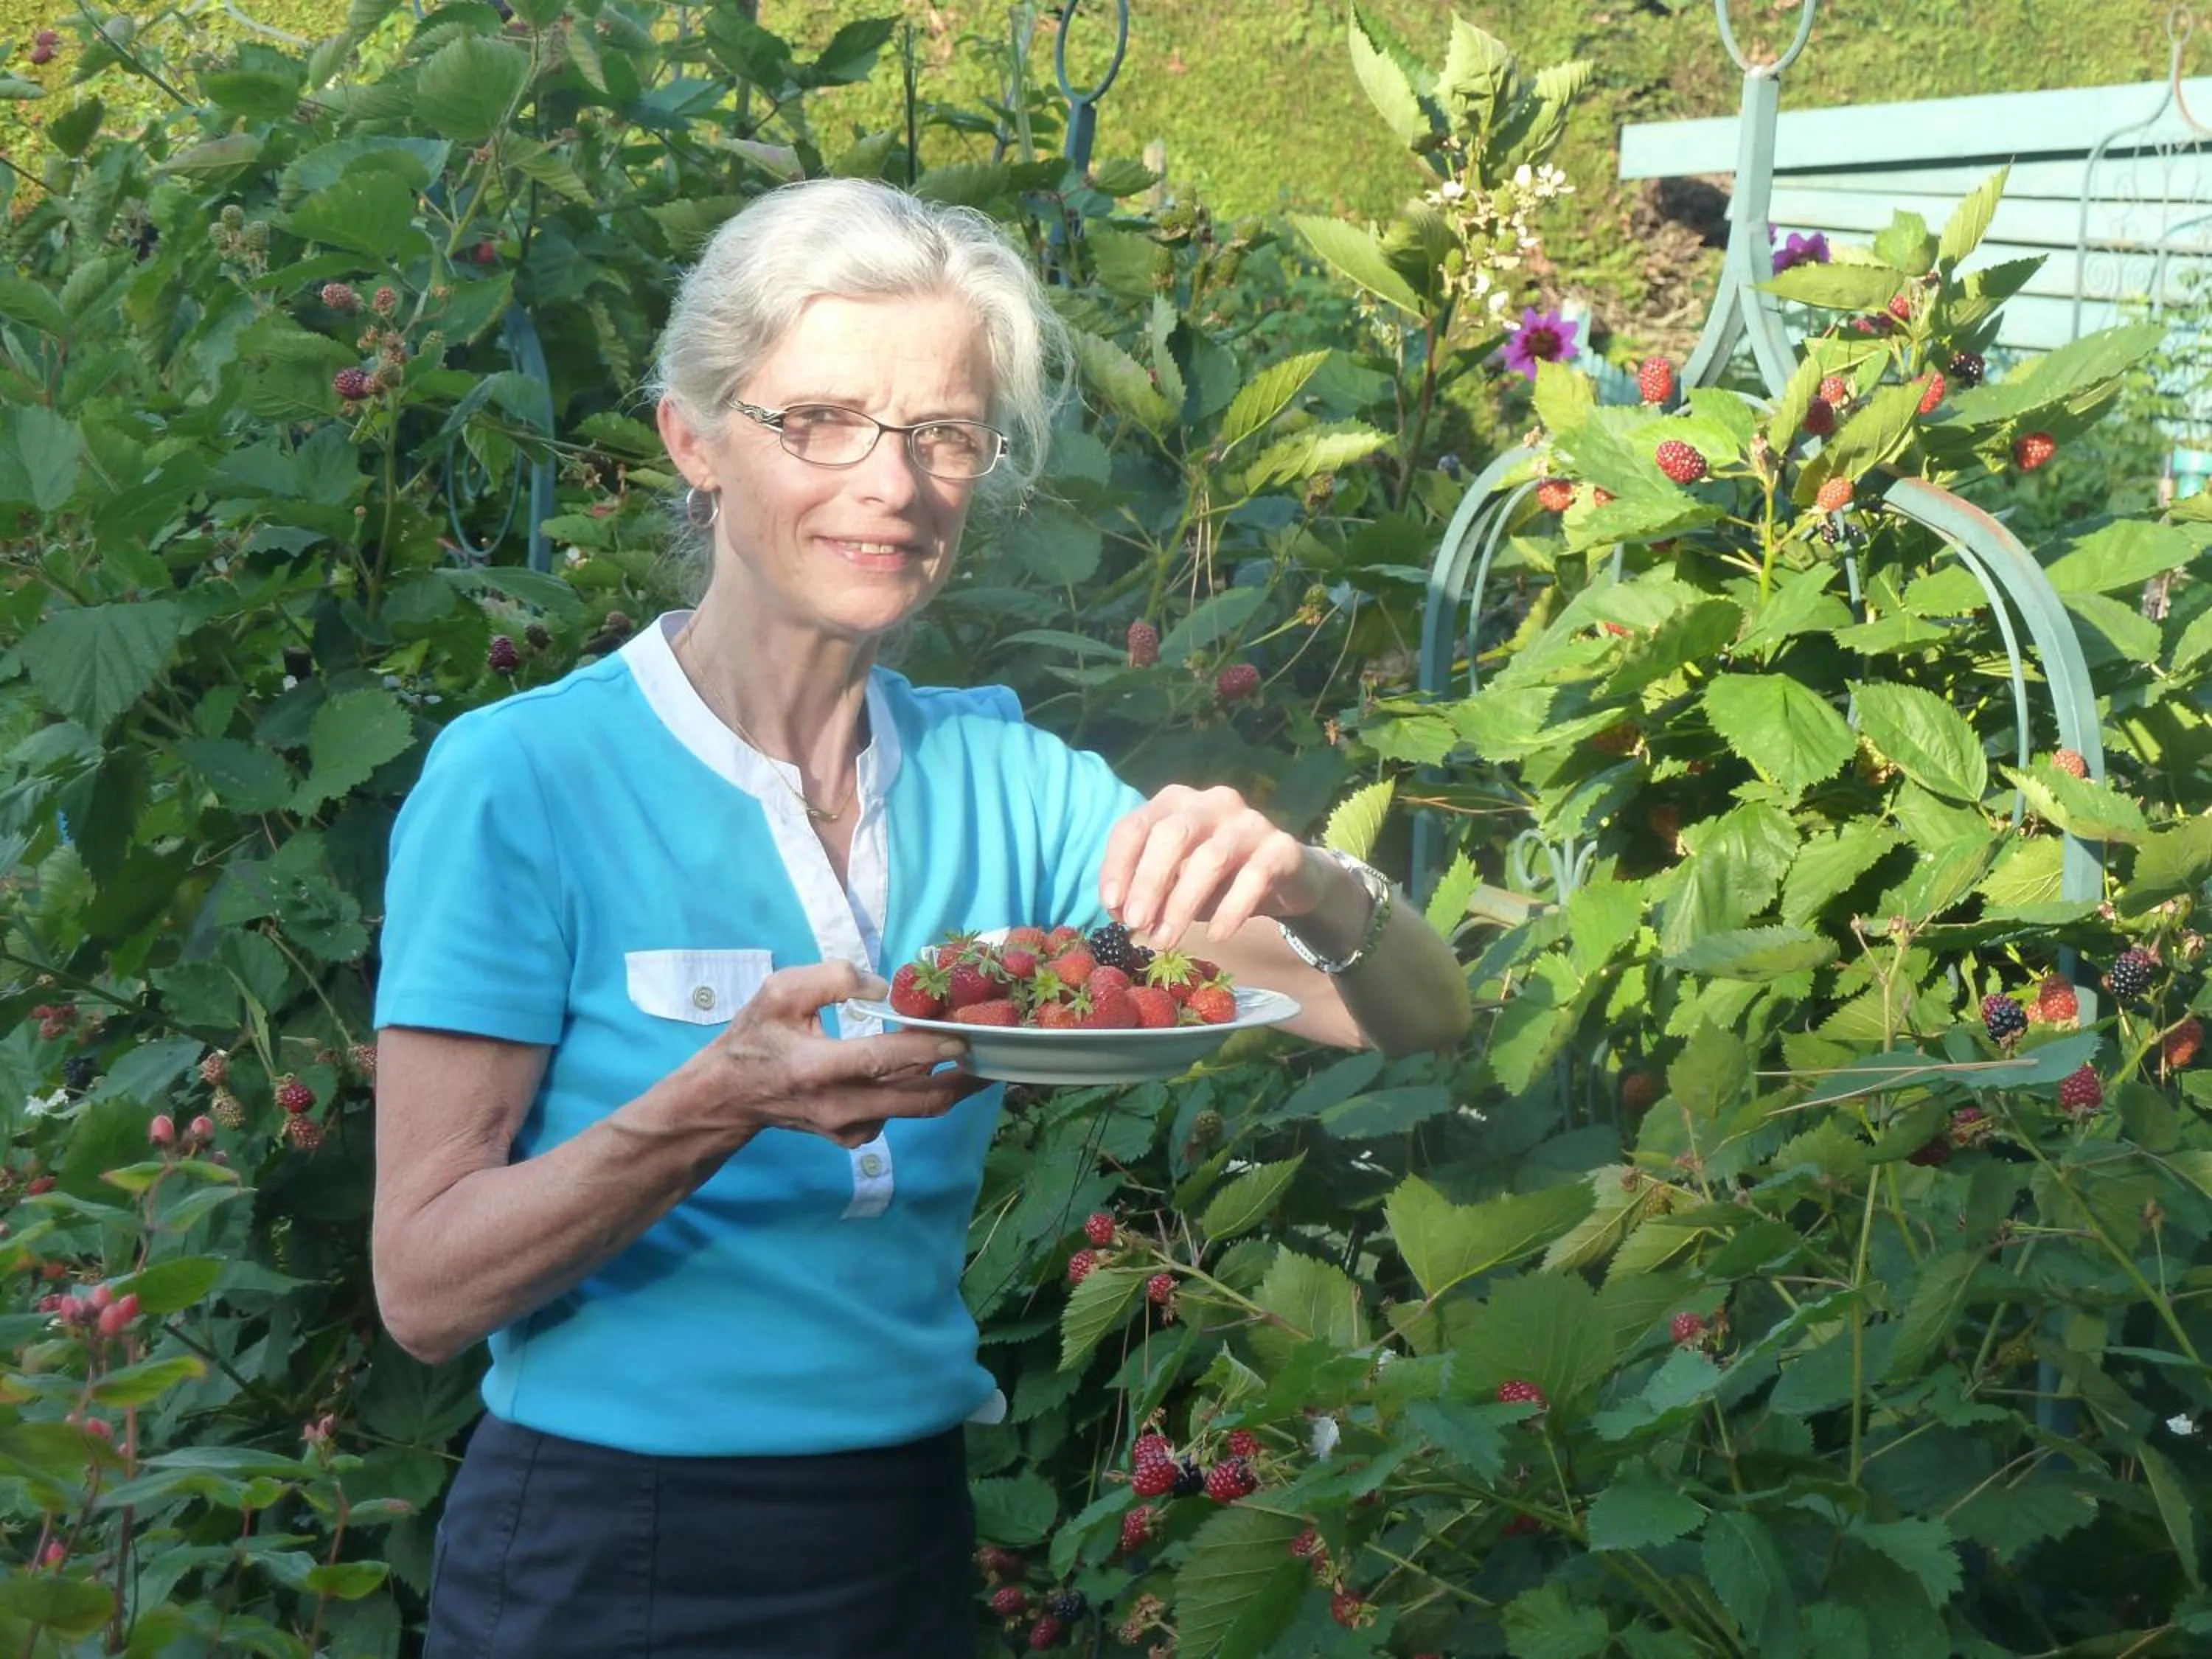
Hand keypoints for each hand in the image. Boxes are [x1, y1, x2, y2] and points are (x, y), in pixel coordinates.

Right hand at [686, 961, 984, 1148]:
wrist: (728, 1097)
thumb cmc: (754, 1038)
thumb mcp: (780, 991)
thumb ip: (831, 977)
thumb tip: (883, 988)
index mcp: (818, 1068)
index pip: (885, 1059)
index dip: (929, 1047)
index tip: (965, 1035)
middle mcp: (839, 1106)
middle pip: (919, 1101)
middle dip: (963, 1080)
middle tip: (997, 1056)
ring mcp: (848, 1129)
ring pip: (913, 1110)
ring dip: (946, 1084)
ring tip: (974, 1057)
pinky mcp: (852, 1139)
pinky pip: (896, 1116)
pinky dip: (917, 1092)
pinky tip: (928, 1067)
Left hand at [1099, 784, 1331, 953]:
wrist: (1287, 876)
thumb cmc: (1218, 877)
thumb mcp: (1176, 881)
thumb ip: (1148, 890)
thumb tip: (1121, 914)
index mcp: (1175, 802)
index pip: (1135, 826)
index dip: (1118, 865)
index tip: (1112, 905)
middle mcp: (1211, 802)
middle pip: (1171, 835)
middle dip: (1148, 882)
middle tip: (1136, 925)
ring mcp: (1249, 821)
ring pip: (1210, 858)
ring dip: (1183, 904)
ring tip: (1167, 941)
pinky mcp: (1281, 847)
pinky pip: (1253, 878)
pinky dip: (1230, 911)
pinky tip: (1217, 936)